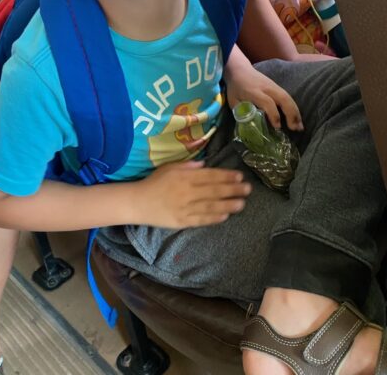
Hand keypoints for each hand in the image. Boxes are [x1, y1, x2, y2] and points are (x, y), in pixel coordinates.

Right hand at [135, 160, 251, 228]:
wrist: (138, 202)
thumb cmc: (155, 182)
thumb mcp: (170, 168)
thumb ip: (188, 166)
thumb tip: (205, 165)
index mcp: (185, 177)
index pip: (210, 176)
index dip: (226, 176)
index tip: (240, 176)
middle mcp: (187, 192)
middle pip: (214, 190)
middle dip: (233, 189)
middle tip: (248, 189)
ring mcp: (185, 208)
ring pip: (211, 206)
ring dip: (228, 204)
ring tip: (242, 203)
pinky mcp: (182, 222)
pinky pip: (201, 220)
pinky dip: (214, 218)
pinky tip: (226, 216)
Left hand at [224, 45, 302, 130]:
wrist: (239, 69)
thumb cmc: (235, 88)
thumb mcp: (234, 101)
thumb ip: (242, 113)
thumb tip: (249, 129)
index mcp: (254, 92)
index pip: (267, 102)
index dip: (274, 115)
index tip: (277, 127)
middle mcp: (266, 88)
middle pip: (283, 99)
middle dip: (291, 114)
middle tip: (295, 129)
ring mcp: (273, 86)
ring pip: (288, 98)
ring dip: (295, 112)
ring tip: (300, 127)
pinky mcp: (277, 86)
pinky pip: (288, 97)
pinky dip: (294, 108)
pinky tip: (297, 119)